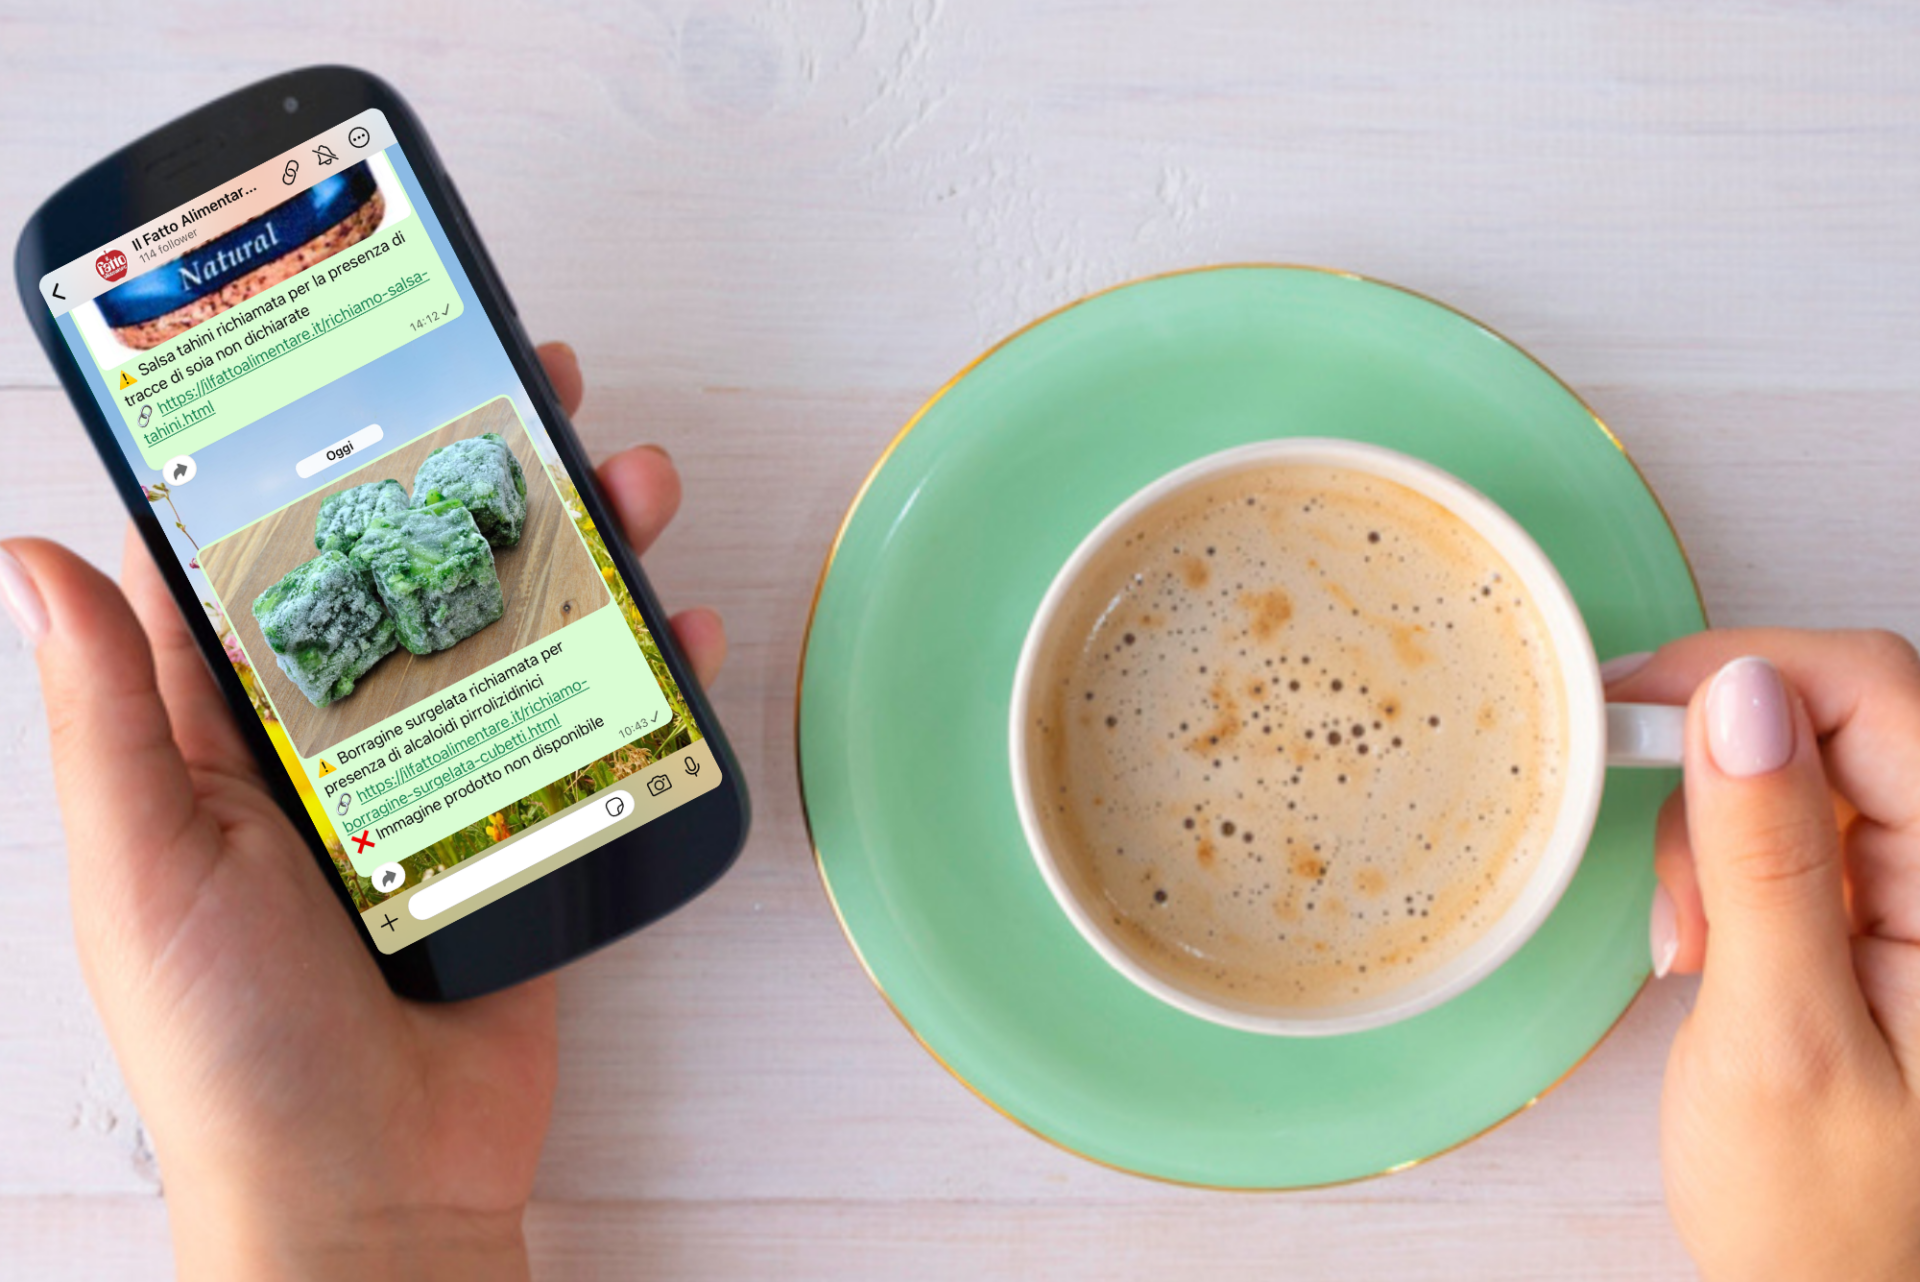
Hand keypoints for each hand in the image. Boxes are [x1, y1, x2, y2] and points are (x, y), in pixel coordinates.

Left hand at [0, 344, 724, 1280]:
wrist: (369, 1189)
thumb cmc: (230, 1042)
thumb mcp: (144, 862)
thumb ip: (109, 711)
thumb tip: (36, 553)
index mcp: (229, 728)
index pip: (263, 554)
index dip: (310, 450)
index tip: (361, 357)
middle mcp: (341, 737)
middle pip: (415, 569)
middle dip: (475, 472)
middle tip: (527, 382)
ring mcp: (445, 780)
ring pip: (517, 630)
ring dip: (578, 547)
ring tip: (630, 480)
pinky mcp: (532, 832)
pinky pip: (598, 729)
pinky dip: (647, 673)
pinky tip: (682, 626)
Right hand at [1606, 631, 1919, 1281]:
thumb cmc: (1831, 1221)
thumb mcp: (1779, 1035)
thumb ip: (1764, 858)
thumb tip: (1739, 695)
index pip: (1876, 691)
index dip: (1744, 671)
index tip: (1630, 708)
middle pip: (1841, 716)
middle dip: (1723, 768)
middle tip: (1664, 865)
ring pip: (1806, 770)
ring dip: (1719, 833)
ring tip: (1697, 947)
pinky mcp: (1889, 916)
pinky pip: (1802, 832)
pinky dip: (1731, 870)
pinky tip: (1716, 949)